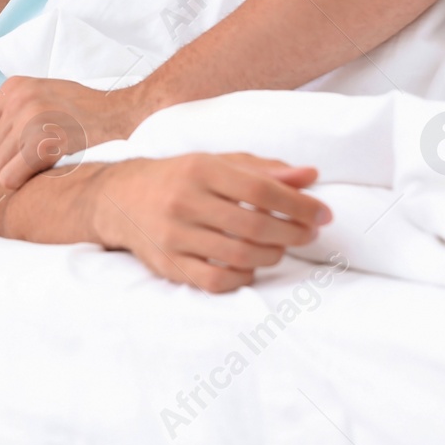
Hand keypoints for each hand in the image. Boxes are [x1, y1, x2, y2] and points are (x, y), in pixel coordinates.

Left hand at [0, 76, 132, 189]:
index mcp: (14, 87)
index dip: (2, 151)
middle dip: (8, 165)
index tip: (31, 150)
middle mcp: (18, 98)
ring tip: (47, 166)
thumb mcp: (40, 95)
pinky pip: (8, 179)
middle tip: (41, 161)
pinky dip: (23, 184)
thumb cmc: (83, 112)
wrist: (125, 118)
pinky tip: (45, 175)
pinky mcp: (42, 143)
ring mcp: (30, 119)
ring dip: (18, 177)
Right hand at [87, 153, 330, 292]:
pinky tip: (248, 266)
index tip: (323, 214)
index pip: (260, 190)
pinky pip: (216, 281)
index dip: (298, 204)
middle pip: (253, 226)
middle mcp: (183, 201)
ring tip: (279, 248)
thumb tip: (310, 176)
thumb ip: (263, 170)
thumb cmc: (180, 178)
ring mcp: (173, 236)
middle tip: (308, 233)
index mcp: (200, 169)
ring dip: (272, 256)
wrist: (121, 199)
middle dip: (292, 233)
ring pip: (239, 256)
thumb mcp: (217, 163)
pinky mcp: (168, 264)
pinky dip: (242, 277)